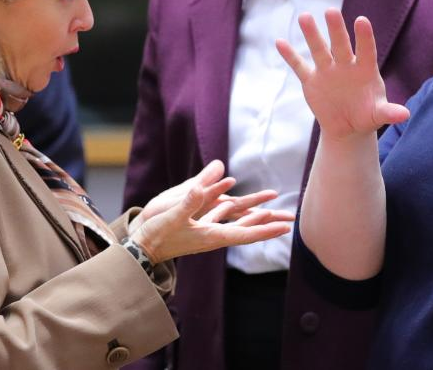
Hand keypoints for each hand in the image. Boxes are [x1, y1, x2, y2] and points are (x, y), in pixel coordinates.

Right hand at [131, 176, 293, 263]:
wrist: (141, 249)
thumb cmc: (156, 235)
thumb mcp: (172, 216)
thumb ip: (190, 200)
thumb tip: (207, 184)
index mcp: (212, 236)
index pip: (246, 234)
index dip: (266, 230)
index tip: (286, 228)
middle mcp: (214, 236)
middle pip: (248, 230)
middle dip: (269, 224)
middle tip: (291, 220)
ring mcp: (207, 233)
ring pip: (237, 223)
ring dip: (255, 216)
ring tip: (272, 210)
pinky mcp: (199, 228)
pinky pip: (222, 218)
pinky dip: (233, 211)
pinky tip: (233, 203)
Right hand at [276, 9, 408, 143]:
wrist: (347, 127)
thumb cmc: (367, 116)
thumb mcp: (378, 115)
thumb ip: (389, 112)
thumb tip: (405, 115)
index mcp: (365, 69)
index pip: (366, 50)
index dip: (364, 36)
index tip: (361, 20)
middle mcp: (345, 65)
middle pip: (340, 44)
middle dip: (336, 29)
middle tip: (331, 11)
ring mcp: (327, 70)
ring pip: (319, 49)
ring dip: (311, 34)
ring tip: (304, 17)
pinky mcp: (311, 80)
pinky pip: (299, 66)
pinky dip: (290, 56)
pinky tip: (280, 42)